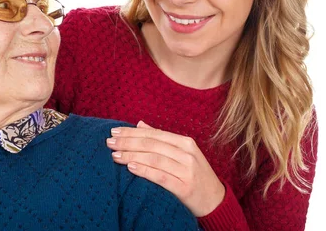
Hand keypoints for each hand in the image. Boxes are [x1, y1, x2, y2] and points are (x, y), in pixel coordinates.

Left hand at [107, 121, 224, 216]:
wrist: (215, 201)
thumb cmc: (194, 175)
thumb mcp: (182, 153)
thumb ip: (161, 138)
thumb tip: (139, 124)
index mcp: (185, 142)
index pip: (153, 134)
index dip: (132, 132)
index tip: (114, 131)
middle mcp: (187, 154)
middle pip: (151, 145)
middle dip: (128, 142)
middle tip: (109, 142)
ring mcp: (187, 171)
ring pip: (154, 158)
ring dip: (132, 155)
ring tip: (115, 155)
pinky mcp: (185, 188)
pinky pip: (161, 176)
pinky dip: (145, 171)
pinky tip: (131, 167)